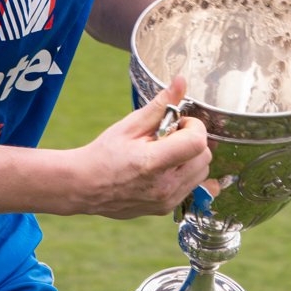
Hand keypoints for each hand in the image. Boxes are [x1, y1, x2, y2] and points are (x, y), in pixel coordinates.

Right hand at [68, 76, 212, 218]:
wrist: (85, 186)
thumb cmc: (105, 153)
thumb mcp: (130, 124)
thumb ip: (160, 105)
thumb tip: (181, 82)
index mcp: (153, 163)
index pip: (198, 142)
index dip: (194, 126)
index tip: (179, 122)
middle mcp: (164, 186)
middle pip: (204, 156)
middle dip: (193, 140)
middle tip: (169, 135)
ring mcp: (166, 200)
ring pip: (202, 172)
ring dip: (191, 157)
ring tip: (165, 151)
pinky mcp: (165, 208)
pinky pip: (191, 185)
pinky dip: (184, 172)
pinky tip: (163, 166)